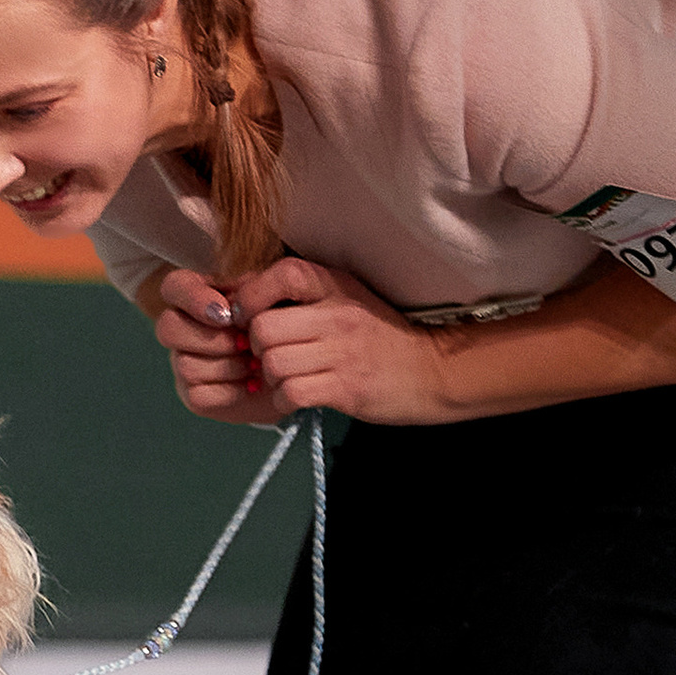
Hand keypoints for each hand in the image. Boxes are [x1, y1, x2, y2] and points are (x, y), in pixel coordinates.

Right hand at [150, 267, 281, 424]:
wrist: (295, 365)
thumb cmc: (281, 321)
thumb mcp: (272, 296)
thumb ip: (251, 289)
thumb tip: (232, 305)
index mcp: (196, 294)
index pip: (174, 286)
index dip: (194, 299)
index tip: (227, 314)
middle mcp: (181, 327)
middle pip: (168, 328)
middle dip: (212, 339)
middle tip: (246, 344)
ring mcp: (182, 361)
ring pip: (185, 364)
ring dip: (228, 366)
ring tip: (257, 363)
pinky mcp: (193, 394)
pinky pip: (199, 395)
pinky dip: (231, 390)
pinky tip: (253, 383)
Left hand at [232, 257, 454, 423]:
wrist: (432, 371)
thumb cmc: (380, 336)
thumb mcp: (347, 299)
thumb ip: (304, 295)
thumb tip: (243, 300)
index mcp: (336, 286)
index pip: (283, 274)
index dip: (251, 295)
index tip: (247, 316)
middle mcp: (338, 315)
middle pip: (265, 327)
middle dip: (256, 346)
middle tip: (267, 354)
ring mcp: (343, 353)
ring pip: (274, 363)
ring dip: (270, 377)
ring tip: (286, 378)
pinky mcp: (347, 388)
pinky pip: (292, 393)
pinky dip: (284, 400)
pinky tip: (296, 396)